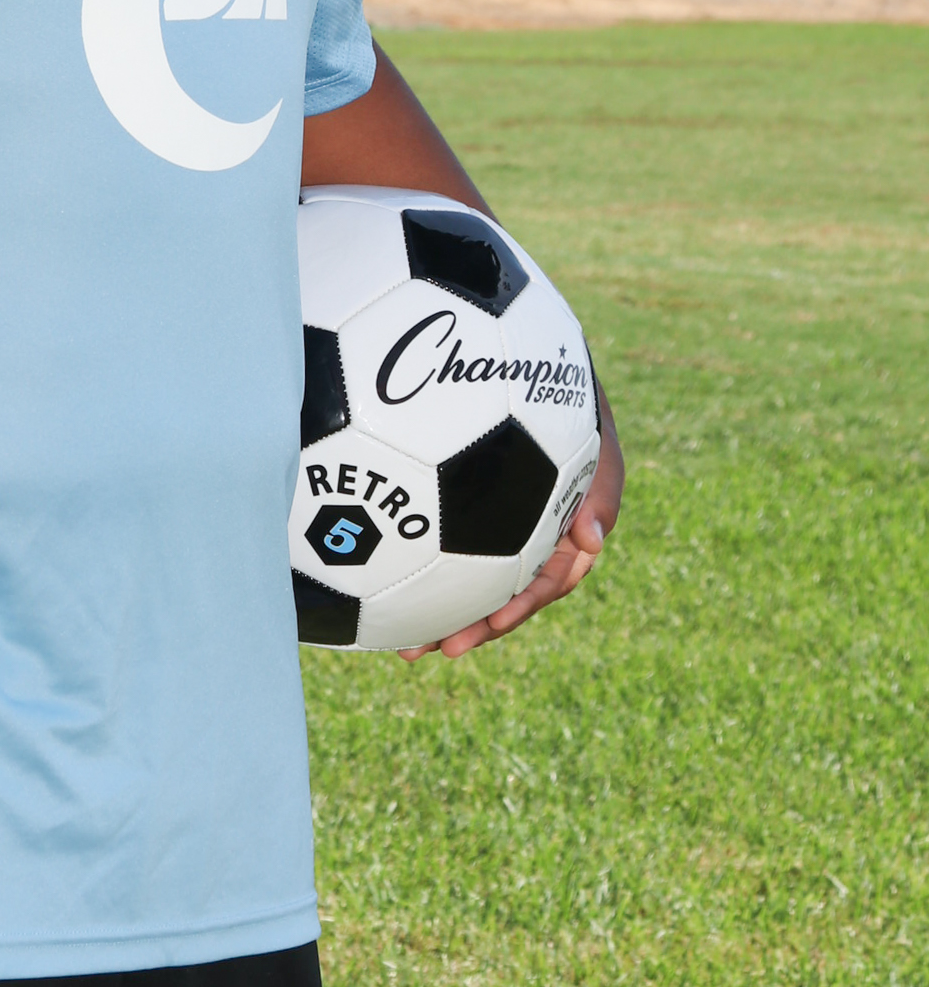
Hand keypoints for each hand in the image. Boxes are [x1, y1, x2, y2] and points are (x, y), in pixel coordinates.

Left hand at [399, 377, 623, 662]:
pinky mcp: (459, 502)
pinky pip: (445, 543)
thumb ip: (602, 481)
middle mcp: (533, 523)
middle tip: (435, 649)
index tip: (491, 623)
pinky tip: (385, 589)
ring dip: (446, 610)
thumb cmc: (555, 378)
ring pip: (475, 575)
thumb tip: (594, 542)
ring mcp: (498, 513)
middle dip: (477, 623)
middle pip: (508, 589)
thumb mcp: (591, 424)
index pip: (553, 577)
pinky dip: (424, 568)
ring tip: (406, 643)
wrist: (509, 337)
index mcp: (566, 516)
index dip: (523, 604)